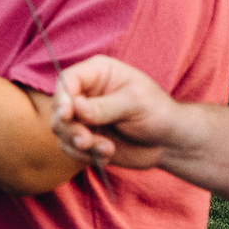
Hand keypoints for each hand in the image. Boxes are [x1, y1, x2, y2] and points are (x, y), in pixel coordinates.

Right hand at [51, 54, 183, 167]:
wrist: (169, 142)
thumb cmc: (159, 113)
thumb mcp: (136, 103)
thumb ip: (105, 106)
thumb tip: (76, 109)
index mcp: (97, 73)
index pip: (67, 80)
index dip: (62, 97)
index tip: (67, 115)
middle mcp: (85, 93)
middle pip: (59, 107)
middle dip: (70, 127)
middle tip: (87, 140)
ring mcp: (82, 116)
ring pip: (61, 129)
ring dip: (80, 143)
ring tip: (106, 149)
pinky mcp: (84, 137)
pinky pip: (69, 147)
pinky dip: (84, 155)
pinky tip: (108, 153)